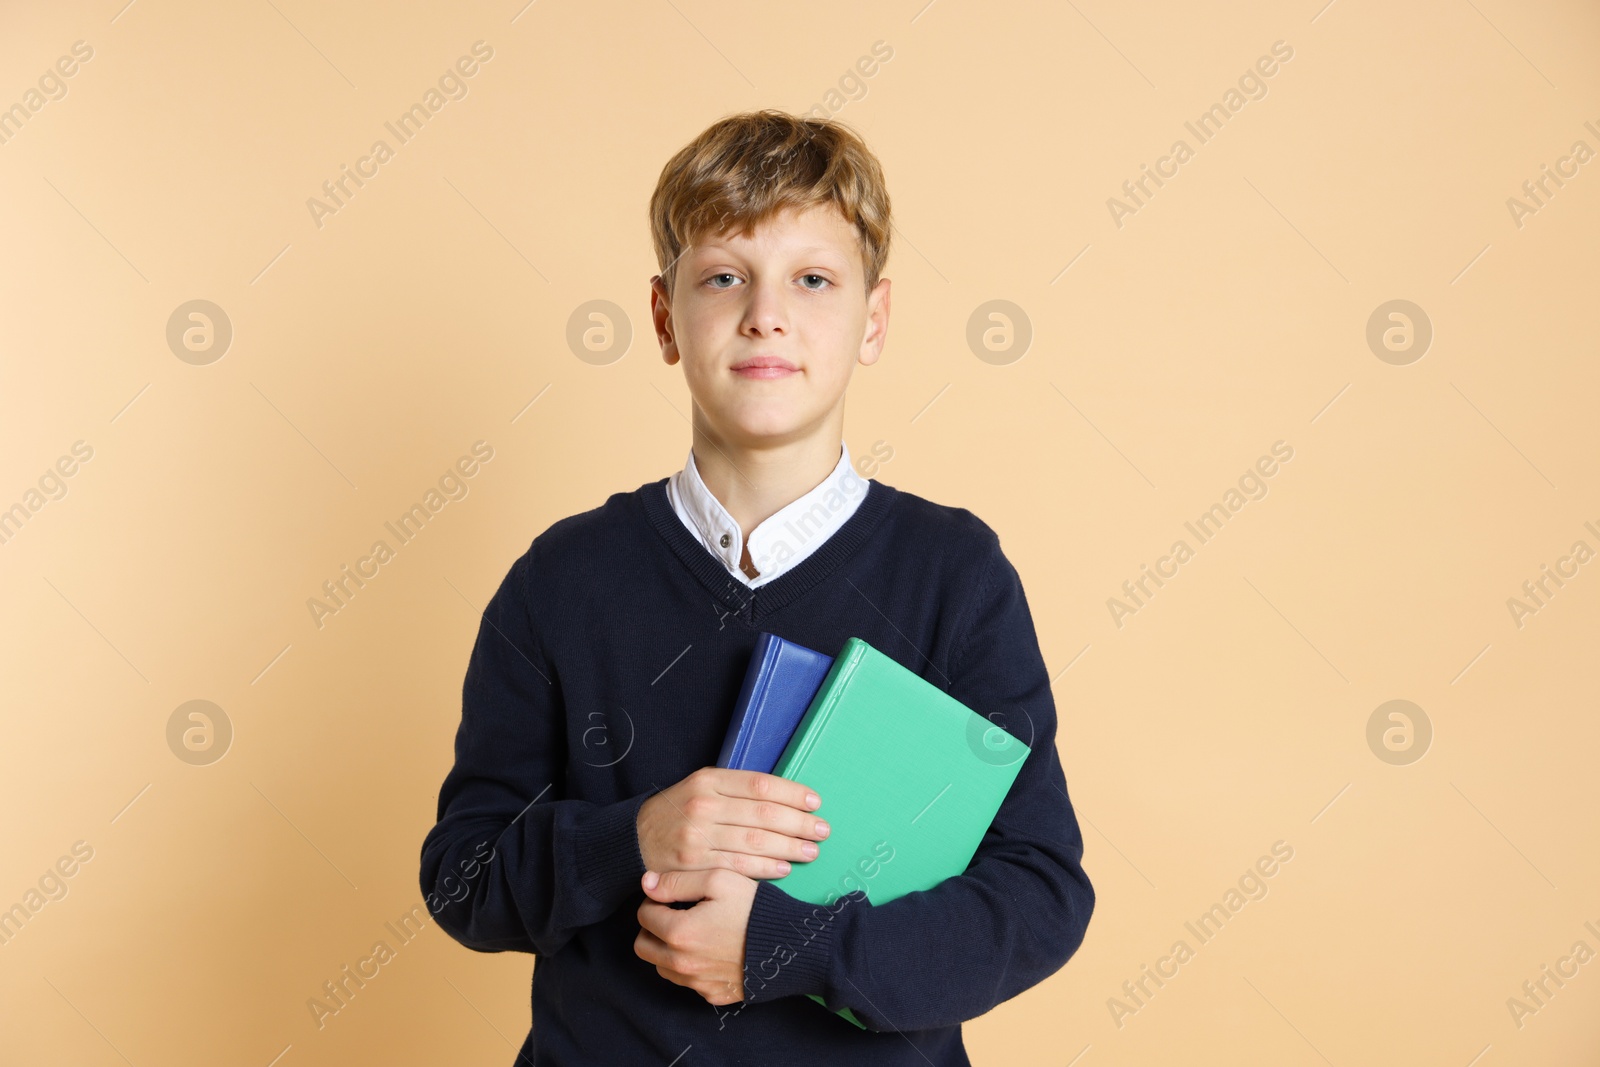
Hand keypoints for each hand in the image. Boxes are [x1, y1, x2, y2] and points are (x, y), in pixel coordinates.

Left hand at [635, 868, 757, 1004]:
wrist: (791, 946)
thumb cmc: (754, 909)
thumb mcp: (719, 880)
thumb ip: (677, 881)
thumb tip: (647, 883)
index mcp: (679, 933)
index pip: (643, 915)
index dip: (655, 901)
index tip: (673, 896)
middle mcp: (682, 964)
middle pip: (643, 947)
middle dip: (652, 928)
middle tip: (674, 914)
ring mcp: (697, 983)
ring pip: (662, 967)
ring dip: (667, 949)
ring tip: (693, 931)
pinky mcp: (712, 995)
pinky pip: (687, 982)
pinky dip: (689, 966)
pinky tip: (710, 949)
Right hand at [637, 767, 829, 880]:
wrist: (632, 840)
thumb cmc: (675, 812)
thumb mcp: (699, 786)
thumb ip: (735, 789)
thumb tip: (783, 796)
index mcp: (708, 780)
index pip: (760, 784)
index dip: (792, 793)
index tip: (814, 802)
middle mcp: (703, 805)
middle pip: (763, 814)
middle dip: (799, 822)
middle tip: (822, 829)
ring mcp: (697, 837)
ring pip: (754, 842)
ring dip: (789, 847)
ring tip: (812, 849)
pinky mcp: (694, 865)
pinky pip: (738, 867)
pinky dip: (766, 867)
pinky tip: (785, 867)